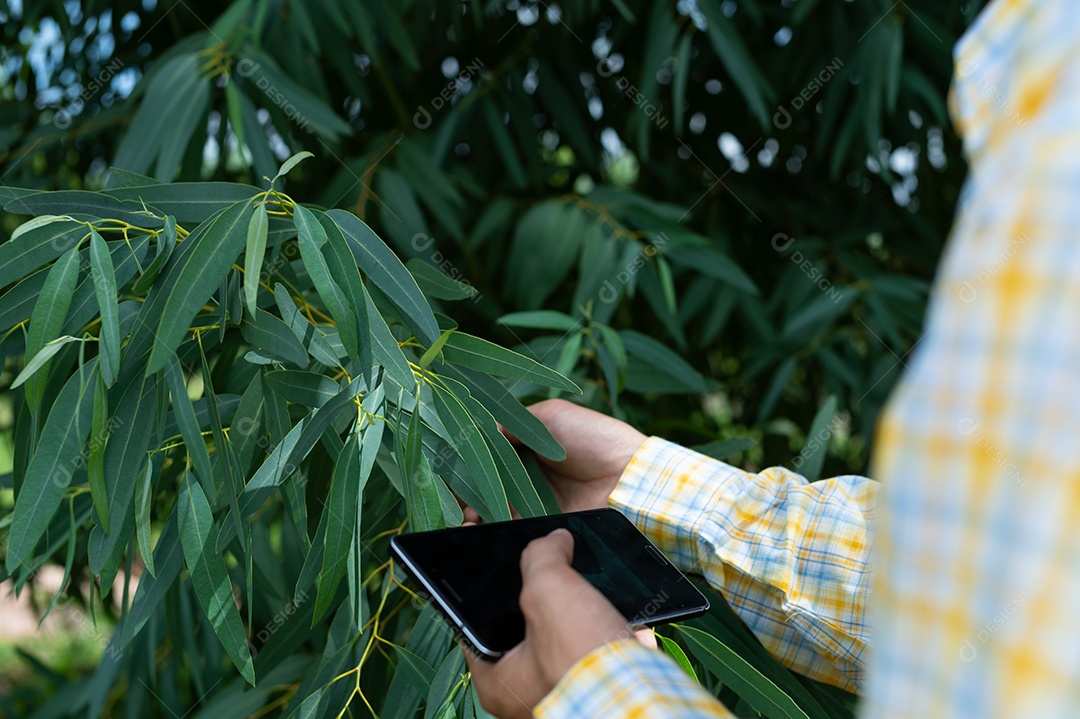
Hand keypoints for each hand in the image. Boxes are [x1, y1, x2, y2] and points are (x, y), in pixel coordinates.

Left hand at [465, 529, 654, 717]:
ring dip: (581, 605)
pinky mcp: (598, 683)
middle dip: (542, 589)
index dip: (483, 580)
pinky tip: (618, 610)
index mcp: (496, 678)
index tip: (494, 553)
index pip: (475, 619)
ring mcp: (564, 686)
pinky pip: (597, 644)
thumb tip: (554, 540)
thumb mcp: (549, 590)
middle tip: (548, 563)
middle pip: (523, 621)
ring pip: (566, 630)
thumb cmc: (584, 658)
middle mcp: (524, 689)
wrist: (644, 702)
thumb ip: (541, 556)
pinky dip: (609, 625)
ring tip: (587, 581)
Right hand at [469, 399, 646, 517]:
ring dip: (471, 512)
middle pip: (484, 481)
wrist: (630, 480)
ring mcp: (533, 502)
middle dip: (462, 491)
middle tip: (454, 498)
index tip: (447, 468)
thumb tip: (479, 431)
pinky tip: (477, 526)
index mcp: (529, 444)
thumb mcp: (551, 417)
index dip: (465, 460)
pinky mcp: (542, 527)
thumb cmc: (595, 439)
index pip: (487, 452)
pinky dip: (491, 528)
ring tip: (464, 517)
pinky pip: (510, 528)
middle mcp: (527, 474)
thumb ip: (512, 423)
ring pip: (491, 507)